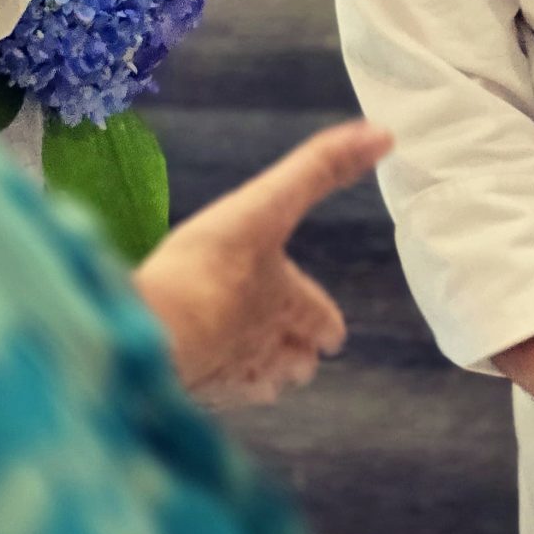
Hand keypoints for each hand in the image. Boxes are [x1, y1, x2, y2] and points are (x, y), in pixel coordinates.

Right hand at [133, 120, 391, 407]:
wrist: (148, 332)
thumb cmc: (208, 266)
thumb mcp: (266, 203)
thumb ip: (321, 167)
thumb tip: (385, 134)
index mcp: (287, 303)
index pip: (322, 323)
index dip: (324, 324)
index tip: (330, 333)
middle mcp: (267, 348)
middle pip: (296, 363)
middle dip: (296, 354)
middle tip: (292, 349)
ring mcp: (228, 378)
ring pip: (259, 386)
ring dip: (259, 375)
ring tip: (245, 363)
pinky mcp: (188, 398)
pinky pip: (213, 399)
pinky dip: (212, 388)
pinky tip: (197, 379)